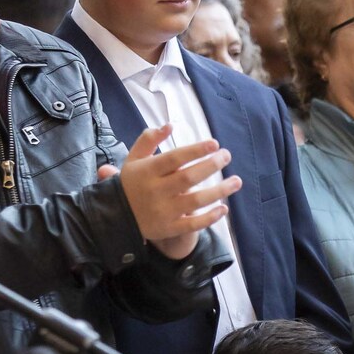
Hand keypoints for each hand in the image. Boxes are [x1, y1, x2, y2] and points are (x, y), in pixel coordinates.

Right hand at [118, 125, 242, 257]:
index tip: (214, 144)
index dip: (196, 150)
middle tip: (227, 156)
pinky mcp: (169, 228)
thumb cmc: (131, 183)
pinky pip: (192, 225)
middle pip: (188, 178)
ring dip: (219, 191)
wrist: (116, 216)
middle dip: (211, 166)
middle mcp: (156, 191)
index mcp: (148, 171)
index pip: (175, 158)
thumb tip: (170, 125)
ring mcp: (164, 211)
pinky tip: (224, 209)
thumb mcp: (134, 158)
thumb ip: (149, 140)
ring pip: (195, 201)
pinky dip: (210, 218)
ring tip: (236, 181)